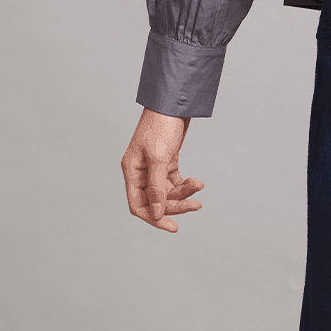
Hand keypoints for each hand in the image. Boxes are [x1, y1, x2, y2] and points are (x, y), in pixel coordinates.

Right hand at [121, 108, 204, 232]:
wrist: (174, 103)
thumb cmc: (161, 125)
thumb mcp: (159, 158)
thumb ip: (157, 188)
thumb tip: (156, 213)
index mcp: (131, 171)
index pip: (138, 205)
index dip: (154, 219)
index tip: (173, 227)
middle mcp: (140, 172)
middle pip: (156, 201)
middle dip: (176, 204)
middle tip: (196, 205)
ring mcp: (153, 168)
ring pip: (168, 192)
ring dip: (184, 193)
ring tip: (199, 186)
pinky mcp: (166, 163)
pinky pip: (175, 182)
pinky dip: (186, 184)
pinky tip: (197, 182)